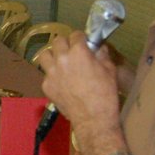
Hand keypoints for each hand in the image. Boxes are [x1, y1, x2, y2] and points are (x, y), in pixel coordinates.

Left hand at [37, 32, 124, 154]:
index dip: (81, 38)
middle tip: (72, 51)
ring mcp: (51, 73)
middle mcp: (62, 59)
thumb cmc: (105, 94)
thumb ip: (102, 55)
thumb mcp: (110, 70)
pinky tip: (60, 81)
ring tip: (60, 62)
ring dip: (52, 55)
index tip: (84, 43)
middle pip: (57, 41)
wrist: (93, 119)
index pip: (76, 35)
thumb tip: (98, 48)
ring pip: (44, 55)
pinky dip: (52, 75)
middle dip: (65, 44)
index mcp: (78, 52)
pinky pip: (45, 74)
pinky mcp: (46, 86)